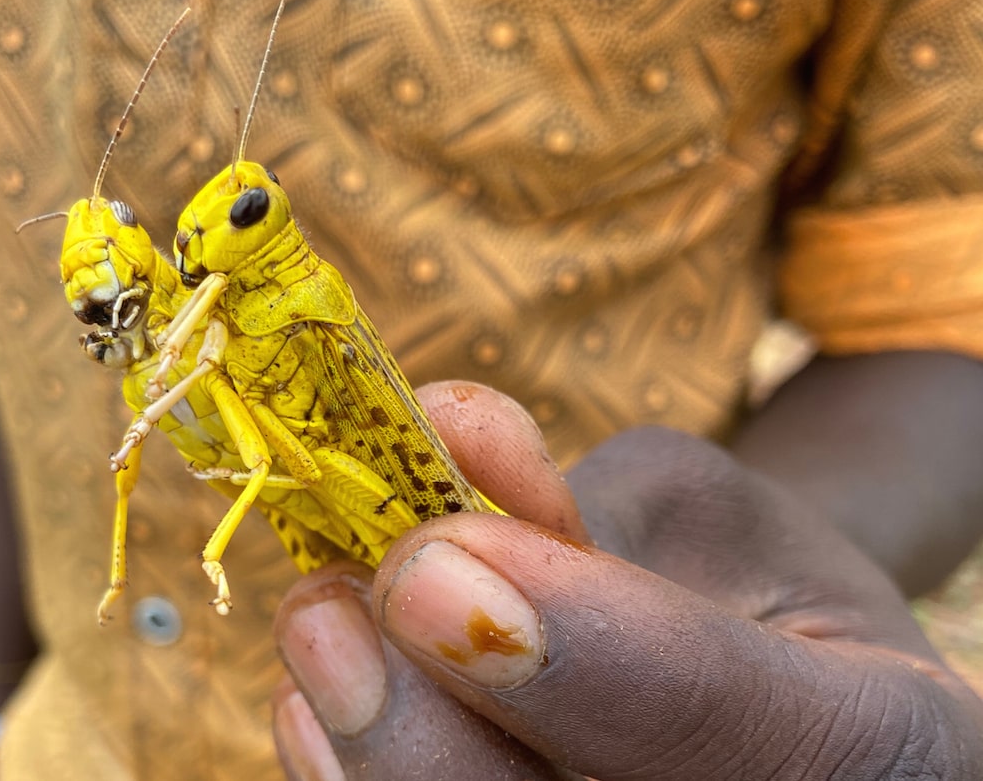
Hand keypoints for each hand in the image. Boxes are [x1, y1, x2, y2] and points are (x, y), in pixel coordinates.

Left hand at [272, 381, 982, 779]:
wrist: (751, 664)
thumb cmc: (733, 566)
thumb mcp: (699, 501)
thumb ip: (585, 495)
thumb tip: (445, 435)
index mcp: (869, 738)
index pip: (710, 715)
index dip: (560, 645)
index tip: (433, 557)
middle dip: (425, 726)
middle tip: (335, 609)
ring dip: (374, 749)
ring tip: (321, 633)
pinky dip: (354, 777)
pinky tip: (312, 710)